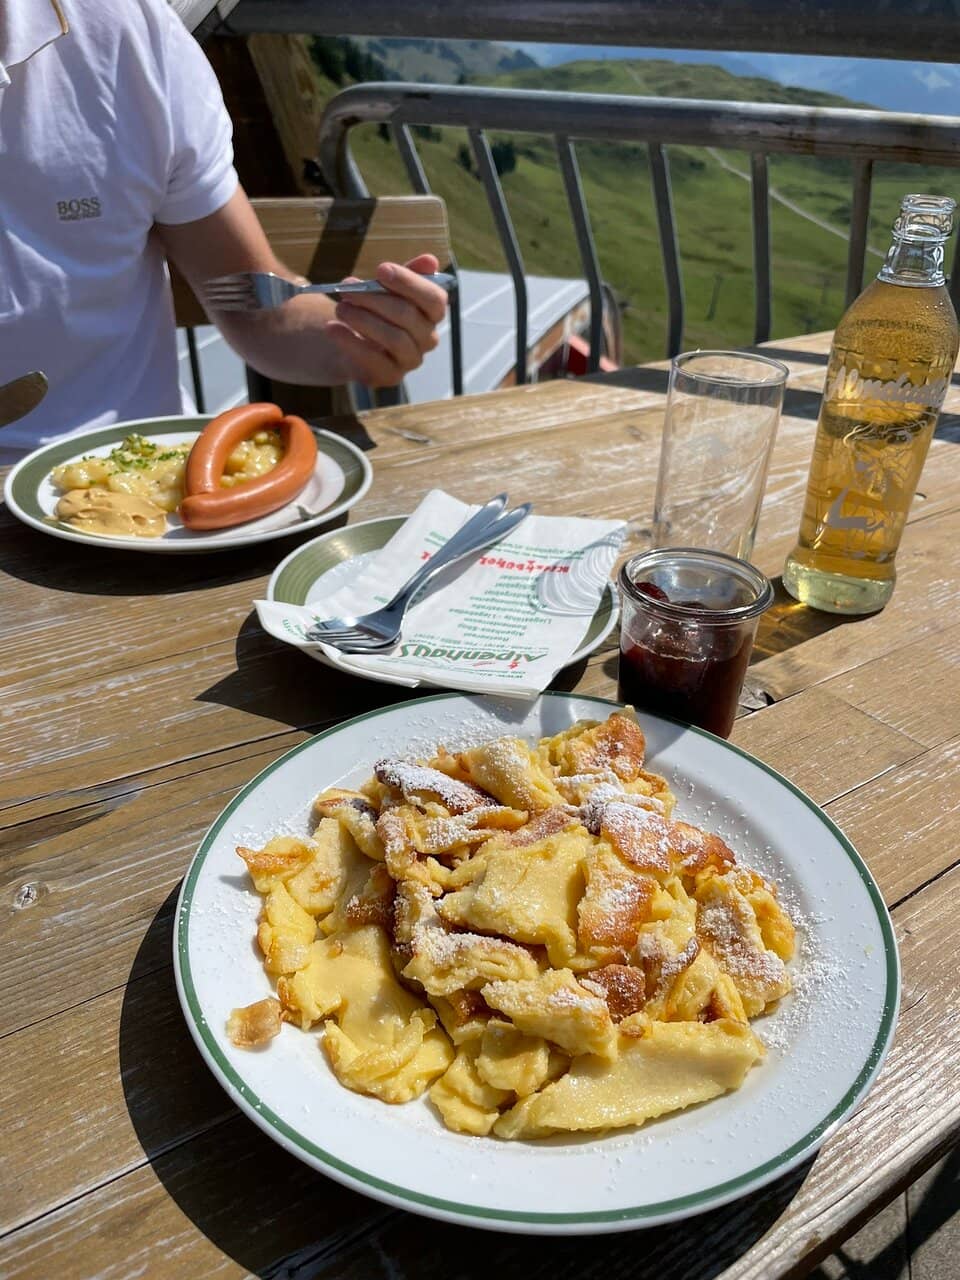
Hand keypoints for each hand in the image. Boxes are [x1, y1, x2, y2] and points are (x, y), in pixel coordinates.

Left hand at [325, 253, 447, 385]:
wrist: (355, 341)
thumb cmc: (377, 309)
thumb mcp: (388, 287)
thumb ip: (406, 274)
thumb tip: (430, 260)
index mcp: (432, 314)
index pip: (434, 298)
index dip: (409, 282)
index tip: (380, 269)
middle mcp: (427, 339)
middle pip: (408, 316)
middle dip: (375, 299)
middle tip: (348, 289)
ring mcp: (411, 360)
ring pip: (394, 338)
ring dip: (363, 319)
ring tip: (340, 307)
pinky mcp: (390, 376)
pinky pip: (373, 360)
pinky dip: (350, 341)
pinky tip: (332, 328)